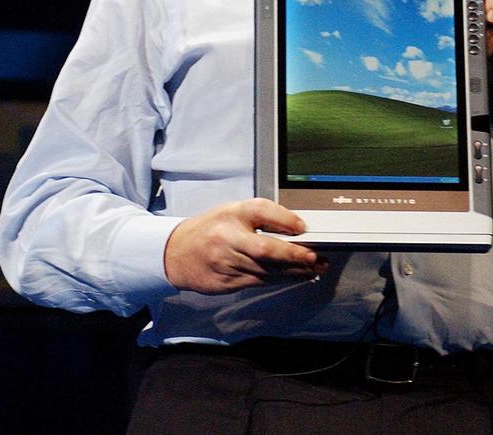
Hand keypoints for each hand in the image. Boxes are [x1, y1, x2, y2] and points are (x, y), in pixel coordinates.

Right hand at [163, 197, 326, 293]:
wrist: (177, 253)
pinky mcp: (227, 282)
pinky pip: (259, 281)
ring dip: (294, 271)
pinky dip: (280, 279)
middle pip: (265, 249)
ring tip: (315, 268)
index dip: (284, 219)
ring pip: (266, 270)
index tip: (303, 227)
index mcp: (231, 214)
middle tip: (315, 257)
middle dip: (294, 255)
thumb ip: (262, 216)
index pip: (261, 212)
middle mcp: (228, 238)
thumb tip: (296, 227)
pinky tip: (296, 277)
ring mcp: (226, 263)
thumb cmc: (211, 228)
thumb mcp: (233, 211)